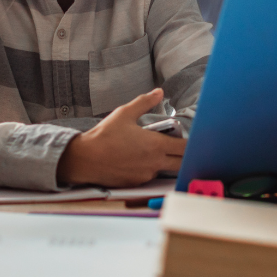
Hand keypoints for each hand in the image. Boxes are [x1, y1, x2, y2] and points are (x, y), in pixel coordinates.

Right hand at [56, 89, 186, 187]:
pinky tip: (135, 160)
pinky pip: (149, 176)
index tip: (188, 138)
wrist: (85, 159)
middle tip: (175, 146)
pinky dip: (148, 169)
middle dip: (182, 156)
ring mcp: (146, 175)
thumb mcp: (124, 113)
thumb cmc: (104, 135)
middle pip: (182, 163)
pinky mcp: (136, 184)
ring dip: (163, 162)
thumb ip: (144, 102)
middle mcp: (155, 163)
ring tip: (148, 151)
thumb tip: (159, 92)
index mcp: (156, 145)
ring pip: (164, 170)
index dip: (191, 144)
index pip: (186, 148)